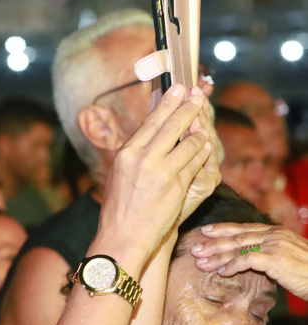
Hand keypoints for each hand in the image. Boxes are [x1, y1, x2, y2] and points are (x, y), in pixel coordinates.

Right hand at [99, 84, 213, 262]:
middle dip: (188, 107)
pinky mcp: (178, 186)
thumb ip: (136, 152)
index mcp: (126, 153)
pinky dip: (203, 152)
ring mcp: (163, 172)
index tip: (178, 89)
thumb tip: (150, 132)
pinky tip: (206, 146)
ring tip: (203, 122)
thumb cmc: (119, 207)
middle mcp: (144, 159)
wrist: (123, 236)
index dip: (168, 103)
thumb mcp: (120, 173)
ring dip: (200, 132)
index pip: (151, 121)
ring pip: (190, 143)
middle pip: (172, 126)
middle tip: (197, 94)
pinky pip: (197, 162)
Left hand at [191, 222, 307, 299]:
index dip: (223, 229)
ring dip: (216, 255)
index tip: (206, 231)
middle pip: (237, 236)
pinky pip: (246, 260)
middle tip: (195, 248)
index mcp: (277, 231)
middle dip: (213, 242)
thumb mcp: (290, 256)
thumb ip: (272, 252)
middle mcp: (274, 234)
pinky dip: (232, 265)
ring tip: (200, 262)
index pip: (244, 227)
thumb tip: (254, 258)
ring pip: (238, 247)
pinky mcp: (274, 258)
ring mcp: (274, 245)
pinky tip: (222, 272)